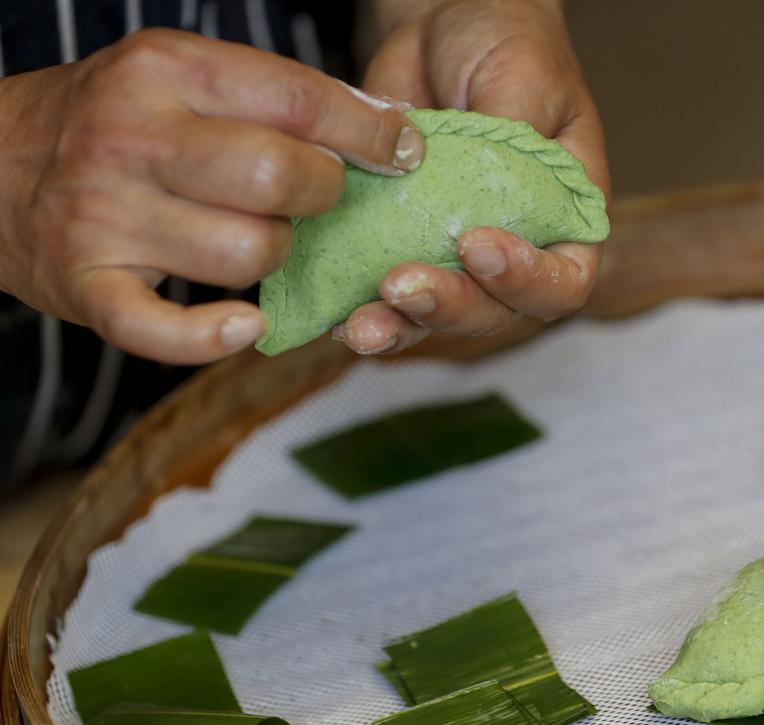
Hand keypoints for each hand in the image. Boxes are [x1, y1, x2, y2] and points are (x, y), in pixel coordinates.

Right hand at [0, 28, 423, 363]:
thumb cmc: (117, 122)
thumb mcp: (184, 79)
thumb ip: (277, 98)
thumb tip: (392, 129)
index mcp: (167, 72)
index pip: (299, 101)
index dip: (369, 133)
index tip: (402, 153)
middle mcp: (132, 138)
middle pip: (280, 179)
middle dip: (322, 196)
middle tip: (311, 198)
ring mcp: (104, 215)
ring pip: (248, 255)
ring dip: (274, 257)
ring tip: (251, 239)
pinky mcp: (86, 286)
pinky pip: (166, 332)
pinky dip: (214, 339)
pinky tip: (244, 324)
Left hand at [338, 0, 609, 353]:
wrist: (443, 27)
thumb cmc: (506, 45)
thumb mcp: (524, 76)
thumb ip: (516, 134)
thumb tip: (492, 186)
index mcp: (563, 219)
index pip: (561, 281)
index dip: (526, 282)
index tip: (477, 246)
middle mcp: (515, 249)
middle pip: (494, 311)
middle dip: (449, 305)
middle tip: (402, 286)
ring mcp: (454, 254)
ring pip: (436, 315)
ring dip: (399, 325)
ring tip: (361, 324)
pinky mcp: (400, 244)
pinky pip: (383, 295)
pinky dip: (356, 306)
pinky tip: (331, 309)